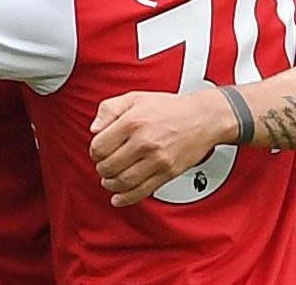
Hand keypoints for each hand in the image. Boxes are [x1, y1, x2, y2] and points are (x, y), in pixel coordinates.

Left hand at [89, 88, 234, 206]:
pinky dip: (127, 198)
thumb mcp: (134, 98)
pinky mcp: (169, 173)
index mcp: (132, 122)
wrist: (203, 118)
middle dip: (101, 168)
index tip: (97, 152)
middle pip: (109, 166)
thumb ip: (108, 109)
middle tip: (102, 166)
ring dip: (110, 184)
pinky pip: (143, 191)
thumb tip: (94, 129)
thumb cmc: (169, 108)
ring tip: (108, 180)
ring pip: (124, 181)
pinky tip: (118, 198)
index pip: (100, 146)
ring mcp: (157, 160)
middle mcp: (144, 142)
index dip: (94, 152)